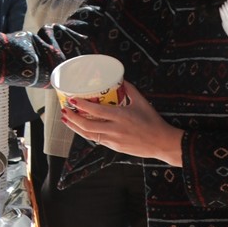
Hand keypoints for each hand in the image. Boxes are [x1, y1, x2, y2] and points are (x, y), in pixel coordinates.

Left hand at [61, 81, 183, 165]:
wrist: (162, 143)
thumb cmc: (153, 122)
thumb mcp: (142, 102)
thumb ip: (130, 90)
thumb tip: (121, 78)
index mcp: (121, 116)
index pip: (96, 111)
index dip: (81, 106)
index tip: (71, 100)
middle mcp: (115, 129)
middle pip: (87, 125)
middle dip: (72, 118)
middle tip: (64, 110)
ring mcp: (113, 140)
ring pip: (88, 135)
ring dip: (75, 127)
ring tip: (66, 119)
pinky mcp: (114, 147)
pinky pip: (96, 140)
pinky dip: (86, 133)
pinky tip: (81, 127)